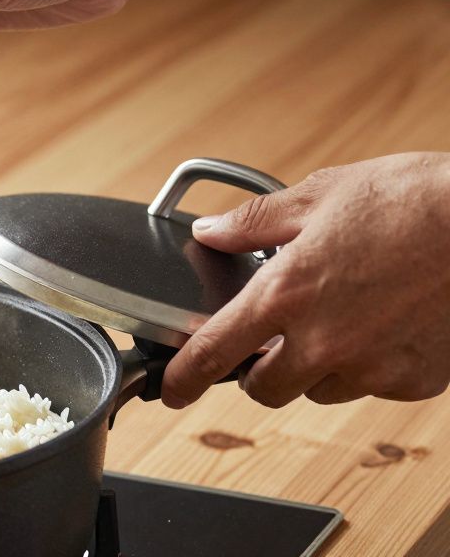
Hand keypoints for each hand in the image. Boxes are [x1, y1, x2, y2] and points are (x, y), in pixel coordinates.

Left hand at [163, 153, 449, 408]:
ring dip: (317, 365)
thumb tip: (210, 232)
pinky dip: (369, 364)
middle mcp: (322, 342)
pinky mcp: (414, 381)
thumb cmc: (412, 201)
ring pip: (320, 389)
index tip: (172, 391)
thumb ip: (254, 222)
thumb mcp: (320, 194)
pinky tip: (386, 323)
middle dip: (260, 369)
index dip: (184, 378)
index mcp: (286, 294)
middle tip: (275, 337)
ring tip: (343, 315)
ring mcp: (371, 368)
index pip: (214, 352)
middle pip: (264, 388)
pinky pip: (373, 386)